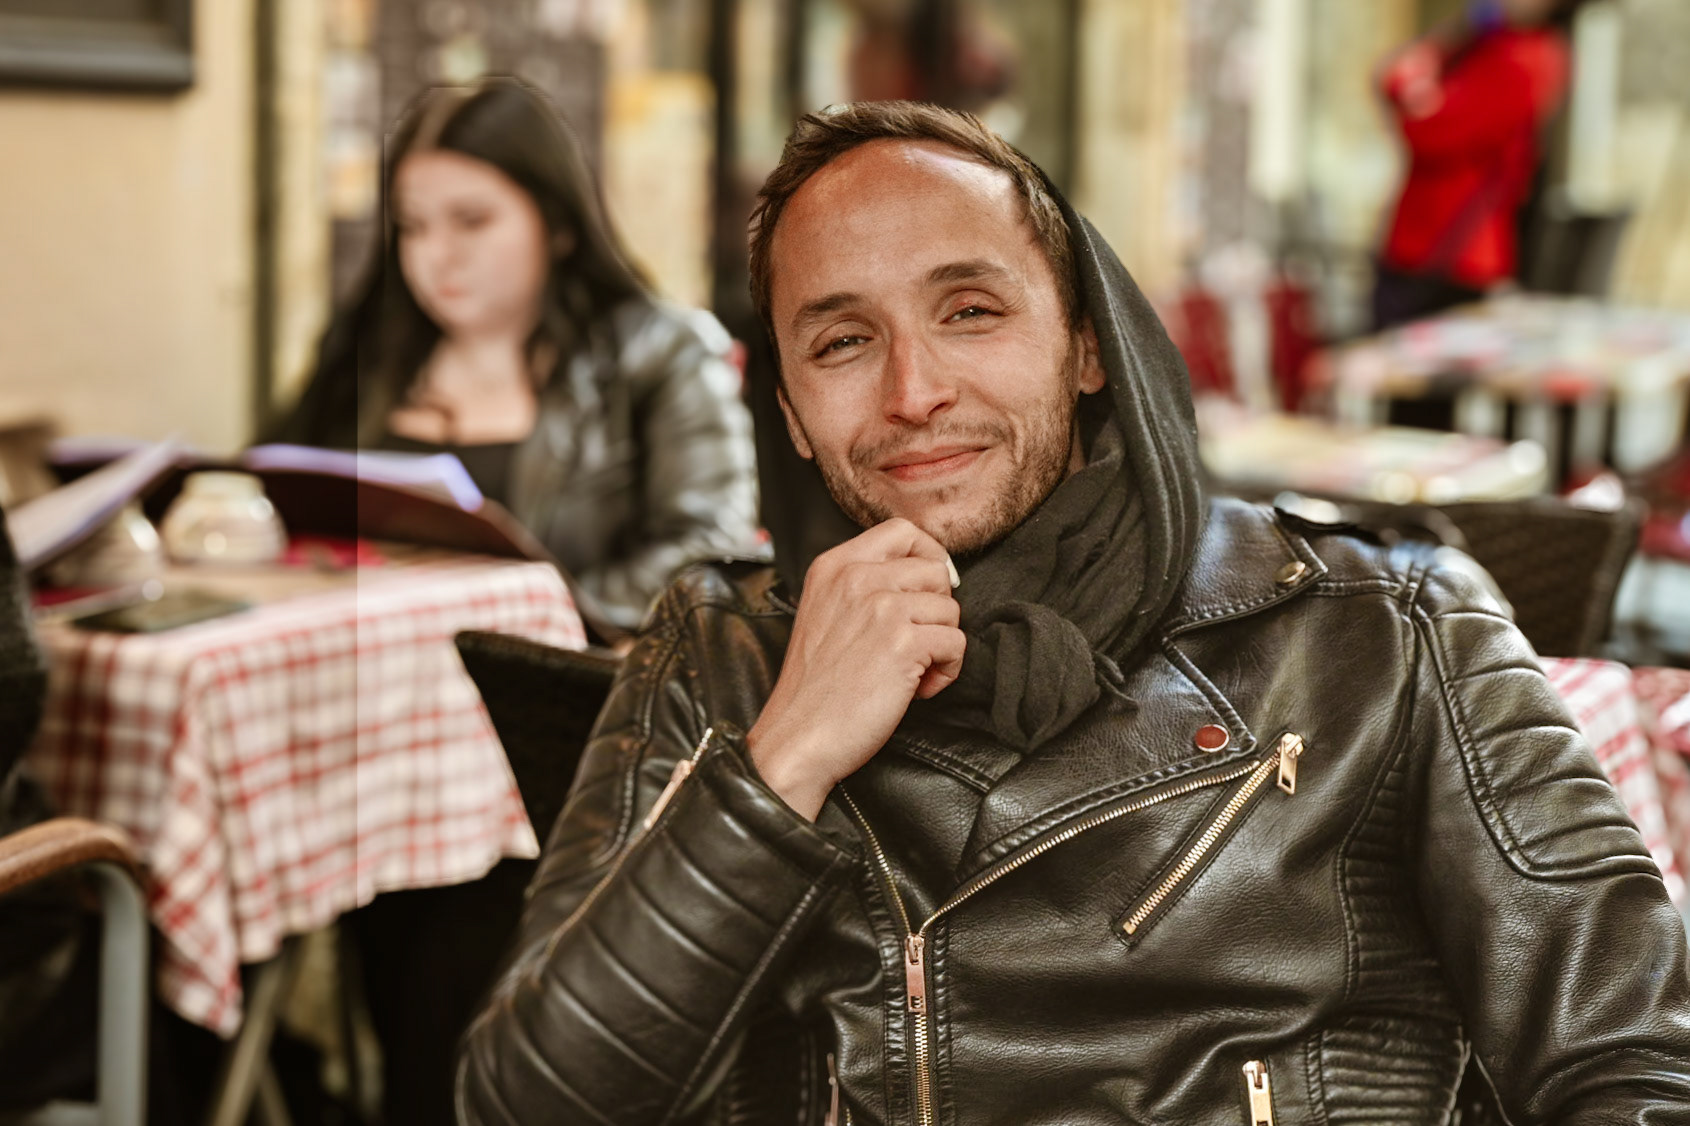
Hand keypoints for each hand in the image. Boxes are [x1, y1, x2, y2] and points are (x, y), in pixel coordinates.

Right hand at [747, 519, 964, 819]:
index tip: (929, 591)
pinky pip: (956, 643)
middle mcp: (856, 578)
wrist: (797, 737)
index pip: (902, 530)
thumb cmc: (814, 688)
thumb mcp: (824, 612)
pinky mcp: (903, 643)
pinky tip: (916, 689)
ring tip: (910, 672)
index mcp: (834, 566)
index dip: (929, 557)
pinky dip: (946, 671)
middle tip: (911, 645)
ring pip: (950, 609)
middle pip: (935, 571)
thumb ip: (861, 586)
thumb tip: (920, 576)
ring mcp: (881, 607)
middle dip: (935, 611)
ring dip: (940, 645)